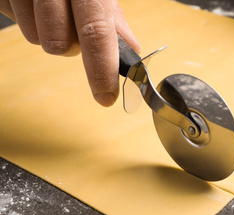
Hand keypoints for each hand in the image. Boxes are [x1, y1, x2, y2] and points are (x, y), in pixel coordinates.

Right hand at [0, 0, 140, 105]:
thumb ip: (112, 19)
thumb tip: (132, 49)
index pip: (97, 31)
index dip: (101, 69)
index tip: (105, 97)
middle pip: (59, 44)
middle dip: (68, 47)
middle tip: (69, 28)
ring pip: (35, 39)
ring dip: (45, 32)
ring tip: (48, 8)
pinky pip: (12, 19)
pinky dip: (25, 17)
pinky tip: (30, 0)